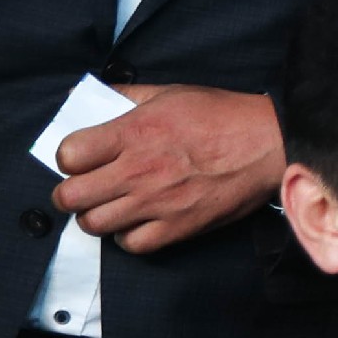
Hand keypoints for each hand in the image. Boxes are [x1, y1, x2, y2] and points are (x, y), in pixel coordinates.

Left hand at [53, 85, 283, 255]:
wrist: (269, 144)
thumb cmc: (222, 116)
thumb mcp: (171, 93)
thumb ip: (127, 96)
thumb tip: (90, 99)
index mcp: (133, 132)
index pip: (68, 156)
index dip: (69, 158)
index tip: (81, 158)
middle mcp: (138, 170)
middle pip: (70, 197)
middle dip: (71, 192)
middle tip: (86, 187)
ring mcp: (156, 202)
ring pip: (94, 225)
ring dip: (97, 216)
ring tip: (112, 206)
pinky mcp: (177, 227)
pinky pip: (131, 244)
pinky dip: (128, 236)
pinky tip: (138, 221)